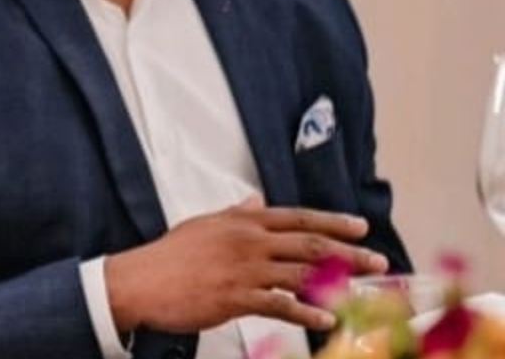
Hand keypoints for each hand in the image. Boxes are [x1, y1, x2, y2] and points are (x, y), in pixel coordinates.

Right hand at [104, 200, 387, 333]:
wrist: (143, 279)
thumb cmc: (172, 254)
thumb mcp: (205, 224)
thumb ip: (234, 213)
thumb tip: (254, 201)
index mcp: (243, 221)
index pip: (297, 218)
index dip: (331, 222)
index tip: (358, 227)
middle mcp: (249, 240)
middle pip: (309, 244)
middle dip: (347, 252)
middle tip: (376, 259)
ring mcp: (245, 269)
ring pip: (301, 273)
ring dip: (337, 282)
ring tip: (363, 290)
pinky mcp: (237, 297)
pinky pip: (280, 305)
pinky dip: (306, 313)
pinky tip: (326, 319)